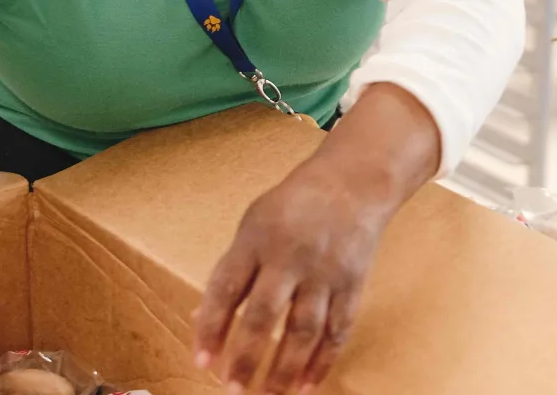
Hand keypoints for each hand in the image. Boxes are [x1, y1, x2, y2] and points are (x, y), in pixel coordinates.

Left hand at [193, 84, 439, 394]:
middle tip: (233, 389)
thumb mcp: (253, 223)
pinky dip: (323, 361)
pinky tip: (308, 385)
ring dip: (286, 369)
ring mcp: (325, 272)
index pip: (227, 288)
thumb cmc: (295, 204)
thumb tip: (202, 320)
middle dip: (247, 356)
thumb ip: (231, 270)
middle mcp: (290, 256)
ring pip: (304, 330)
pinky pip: (338, 329)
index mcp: (257, 238)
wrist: (354, 182)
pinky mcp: (352, 283)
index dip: (211, 328)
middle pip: (265, 315)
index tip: (202, 362)